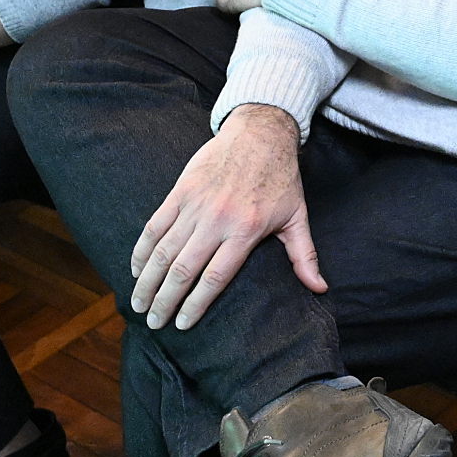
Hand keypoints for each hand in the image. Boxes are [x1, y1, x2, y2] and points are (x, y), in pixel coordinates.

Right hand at [128, 104, 322, 329]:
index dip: (196, 304)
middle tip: (153, 322)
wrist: (261, 132)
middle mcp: (217, 220)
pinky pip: (154, 225)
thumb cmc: (281, 178)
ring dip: (147, 281)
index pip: (215, 277)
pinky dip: (142, 249)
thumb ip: (304, 255)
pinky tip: (136, 269)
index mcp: (246, 230)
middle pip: (183, 270)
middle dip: (164, 301)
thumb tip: (319, 288)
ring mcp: (195, 204)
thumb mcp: (297, 216)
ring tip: (137, 303)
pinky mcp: (181, 190)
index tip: (183, 325)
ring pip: (163, 251)